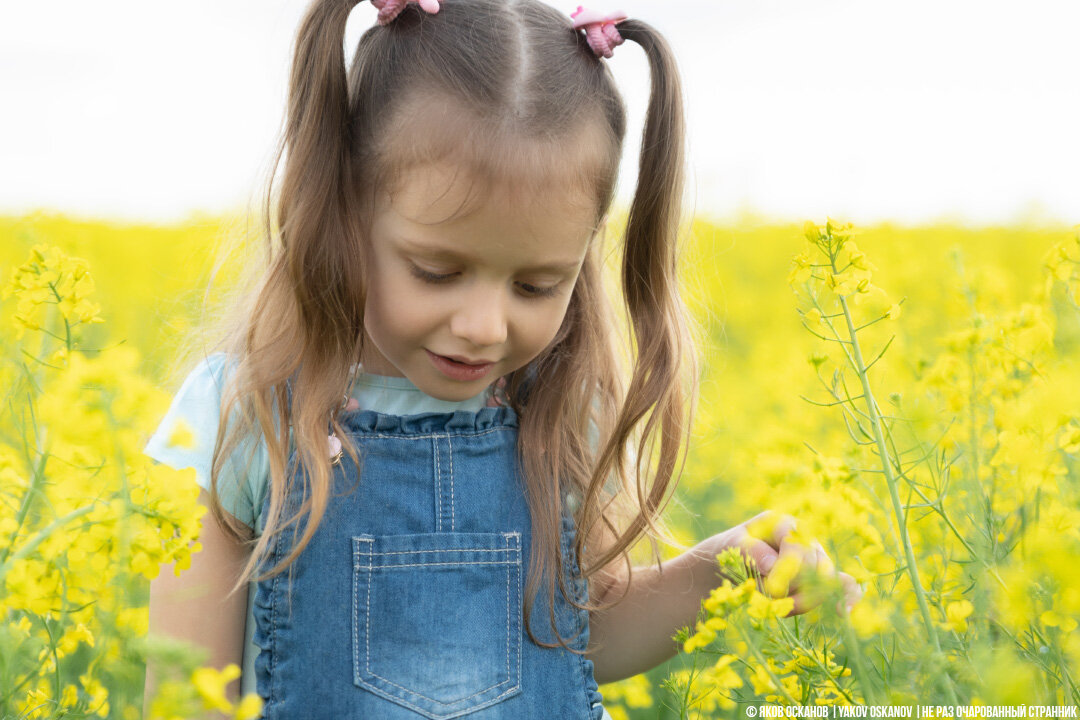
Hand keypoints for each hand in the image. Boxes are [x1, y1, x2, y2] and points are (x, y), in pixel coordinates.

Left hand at [719, 510, 862, 616]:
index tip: (772, 589)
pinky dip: (845, 598)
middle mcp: (804, 538)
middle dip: (794, 587)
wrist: (728, 564)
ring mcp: (814, 558)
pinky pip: (842, 585)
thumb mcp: (732, 547)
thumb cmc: (729, 551)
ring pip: (824, 583)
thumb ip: (751, 551)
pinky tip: (842, 611)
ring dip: (802, 600)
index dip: (787, 571)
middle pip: (815, 567)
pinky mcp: (819, 578)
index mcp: (783, 524)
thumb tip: (773, 564)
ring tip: (778, 605)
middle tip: (771, 597)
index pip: (797, 548)